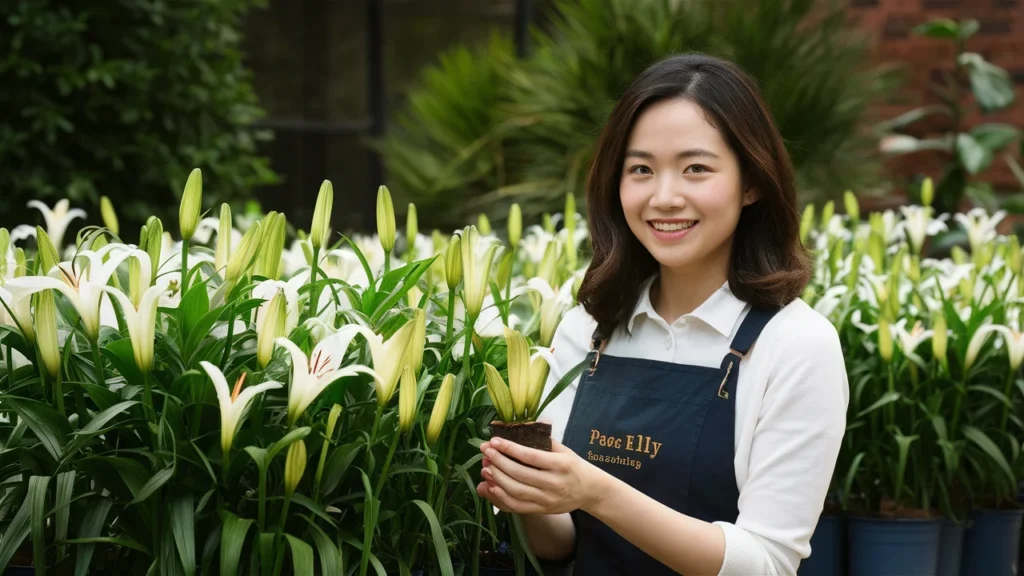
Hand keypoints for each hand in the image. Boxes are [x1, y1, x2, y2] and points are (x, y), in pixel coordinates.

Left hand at [475, 436, 606, 514]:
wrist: (591, 491)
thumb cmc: (574, 466)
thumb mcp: (564, 450)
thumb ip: (543, 439)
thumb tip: (522, 425)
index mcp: (560, 464)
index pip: (531, 456)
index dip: (510, 449)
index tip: (494, 441)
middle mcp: (553, 483)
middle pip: (520, 474)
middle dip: (499, 462)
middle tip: (485, 452)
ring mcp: (547, 499)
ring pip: (516, 492)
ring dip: (497, 480)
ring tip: (485, 468)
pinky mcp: (542, 510)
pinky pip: (517, 507)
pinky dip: (501, 498)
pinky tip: (489, 487)